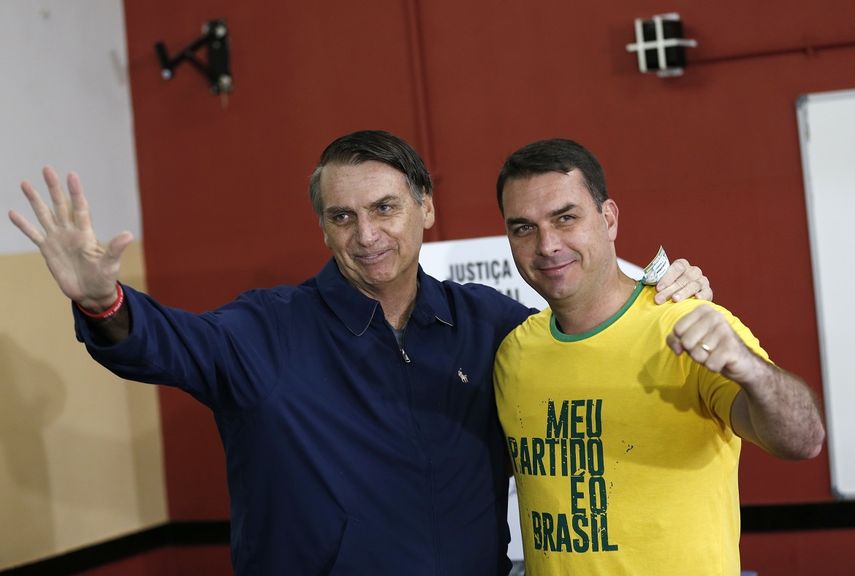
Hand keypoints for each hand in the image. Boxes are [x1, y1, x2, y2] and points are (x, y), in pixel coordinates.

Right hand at [8, 167, 132, 310]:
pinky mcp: (48, 250)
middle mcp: (70, 232)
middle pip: (60, 205)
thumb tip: (128, 235)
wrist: (91, 293)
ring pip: (44, 215)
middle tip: (47, 169)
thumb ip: (115, 248)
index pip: (79, 208)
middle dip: (53, 188)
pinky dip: (23, 225)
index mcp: (85, 233)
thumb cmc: (104, 278)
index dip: (75, 192)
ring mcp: (57, 239)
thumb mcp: (110, 264)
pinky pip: (33, 234)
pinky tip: (13, 213)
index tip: (71, 174)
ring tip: (25, 183)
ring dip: (35, 200)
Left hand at [654, 258, 711, 303]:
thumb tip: (633, 281)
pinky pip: (707, 292)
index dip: (667, 277)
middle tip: (660, 299)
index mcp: (682, 266)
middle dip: (670, 289)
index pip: (677, 267)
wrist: (681, 301)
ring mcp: (702, 281)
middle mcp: (693, 271)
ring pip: (694, 285)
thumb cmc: (666, 291)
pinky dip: (703, 294)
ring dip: (683, 292)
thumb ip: (650, 280)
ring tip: (675, 300)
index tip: (657, 288)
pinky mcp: (708, 292)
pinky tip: (697, 298)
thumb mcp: (658, 283)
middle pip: (683, 278)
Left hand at [666, 304, 760, 381]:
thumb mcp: (688, 340)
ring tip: (715, 354)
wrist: (740, 361)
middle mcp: (715, 316)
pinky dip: (713, 367)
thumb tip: (678, 349)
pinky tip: (722, 361)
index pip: (678, 330)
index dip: (682, 341)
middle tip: (706, 349)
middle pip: (686, 342)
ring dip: (704, 360)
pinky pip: (709, 364)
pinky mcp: (731, 347)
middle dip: (693, 351)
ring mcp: (725, 330)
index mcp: (703, 310)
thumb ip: (674, 340)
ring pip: (697, 354)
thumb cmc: (710, 347)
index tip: (696, 340)